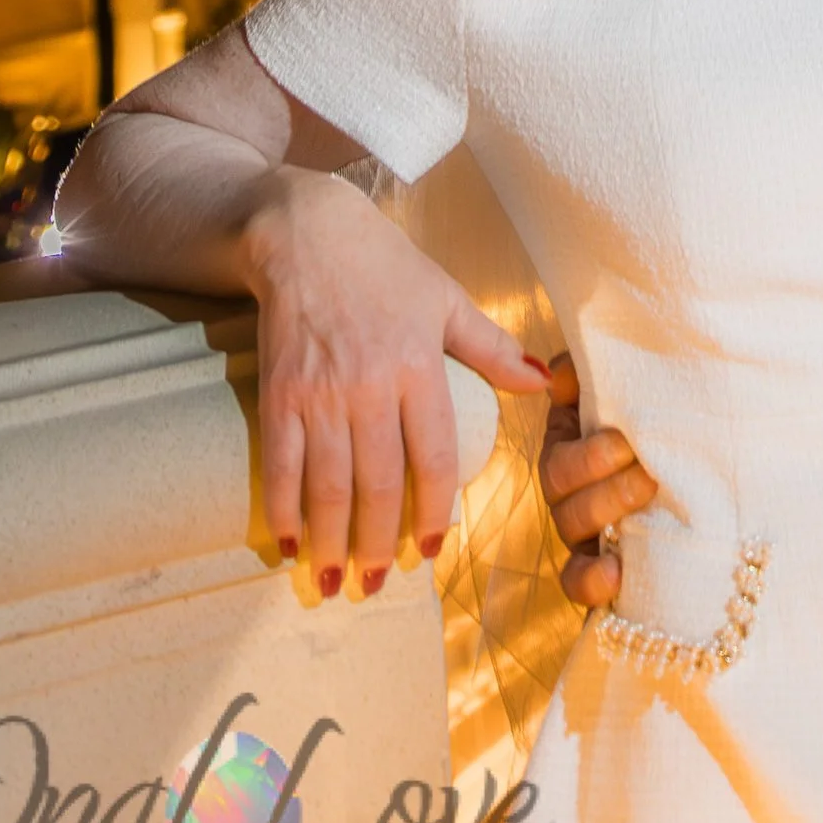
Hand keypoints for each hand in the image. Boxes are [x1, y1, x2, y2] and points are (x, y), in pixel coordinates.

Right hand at [244, 170, 550, 596]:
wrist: (307, 235)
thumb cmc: (386, 267)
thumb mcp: (447, 299)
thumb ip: (492, 348)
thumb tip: (543, 381)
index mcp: (418, 366)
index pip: (431, 455)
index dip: (433, 508)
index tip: (432, 549)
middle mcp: (369, 387)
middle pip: (376, 483)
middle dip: (377, 544)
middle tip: (378, 587)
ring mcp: (319, 394)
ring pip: (328, 485)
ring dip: (331, 542)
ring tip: (336, 584)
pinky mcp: (279, 394)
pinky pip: (280, 465)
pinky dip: (283, 509)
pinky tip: (288, 544)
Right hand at [538, 356, 658, 608]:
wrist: (713, 443)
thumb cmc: (672, 403)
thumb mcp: (644, 375)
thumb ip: (598, 368)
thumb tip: (562, 377)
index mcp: (572, 436)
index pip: (559, 449)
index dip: (586, 454)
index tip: (627, 443)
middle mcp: (571, 484)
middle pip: (562, 492)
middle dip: (605, 483)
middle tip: (648, 473)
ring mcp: (585, 527)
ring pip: (571, 531)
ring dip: (607, 517)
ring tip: (647, 504)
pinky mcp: (602, 563)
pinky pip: (578, 580)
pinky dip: (590, 579)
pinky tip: (615, 575)